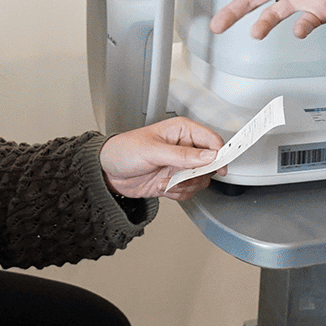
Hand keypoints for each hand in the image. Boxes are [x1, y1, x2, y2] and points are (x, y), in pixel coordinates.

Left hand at [101, 116, 223, 199]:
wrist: (106, 172)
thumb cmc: (123, 150)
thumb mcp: (153, 151)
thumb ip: (183, 155)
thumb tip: (209, 156)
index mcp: (182, 131)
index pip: (211, 140)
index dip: (219, 154)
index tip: (219, 168)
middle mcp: (184, 148)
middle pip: (210, 163)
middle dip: (196, 175)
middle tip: (183, 176)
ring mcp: (179, 166)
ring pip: (200, 180)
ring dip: (184, 186)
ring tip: (166, 182)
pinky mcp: (174, 181)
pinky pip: (188, 191)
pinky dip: (176, 193)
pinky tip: (161, 187)